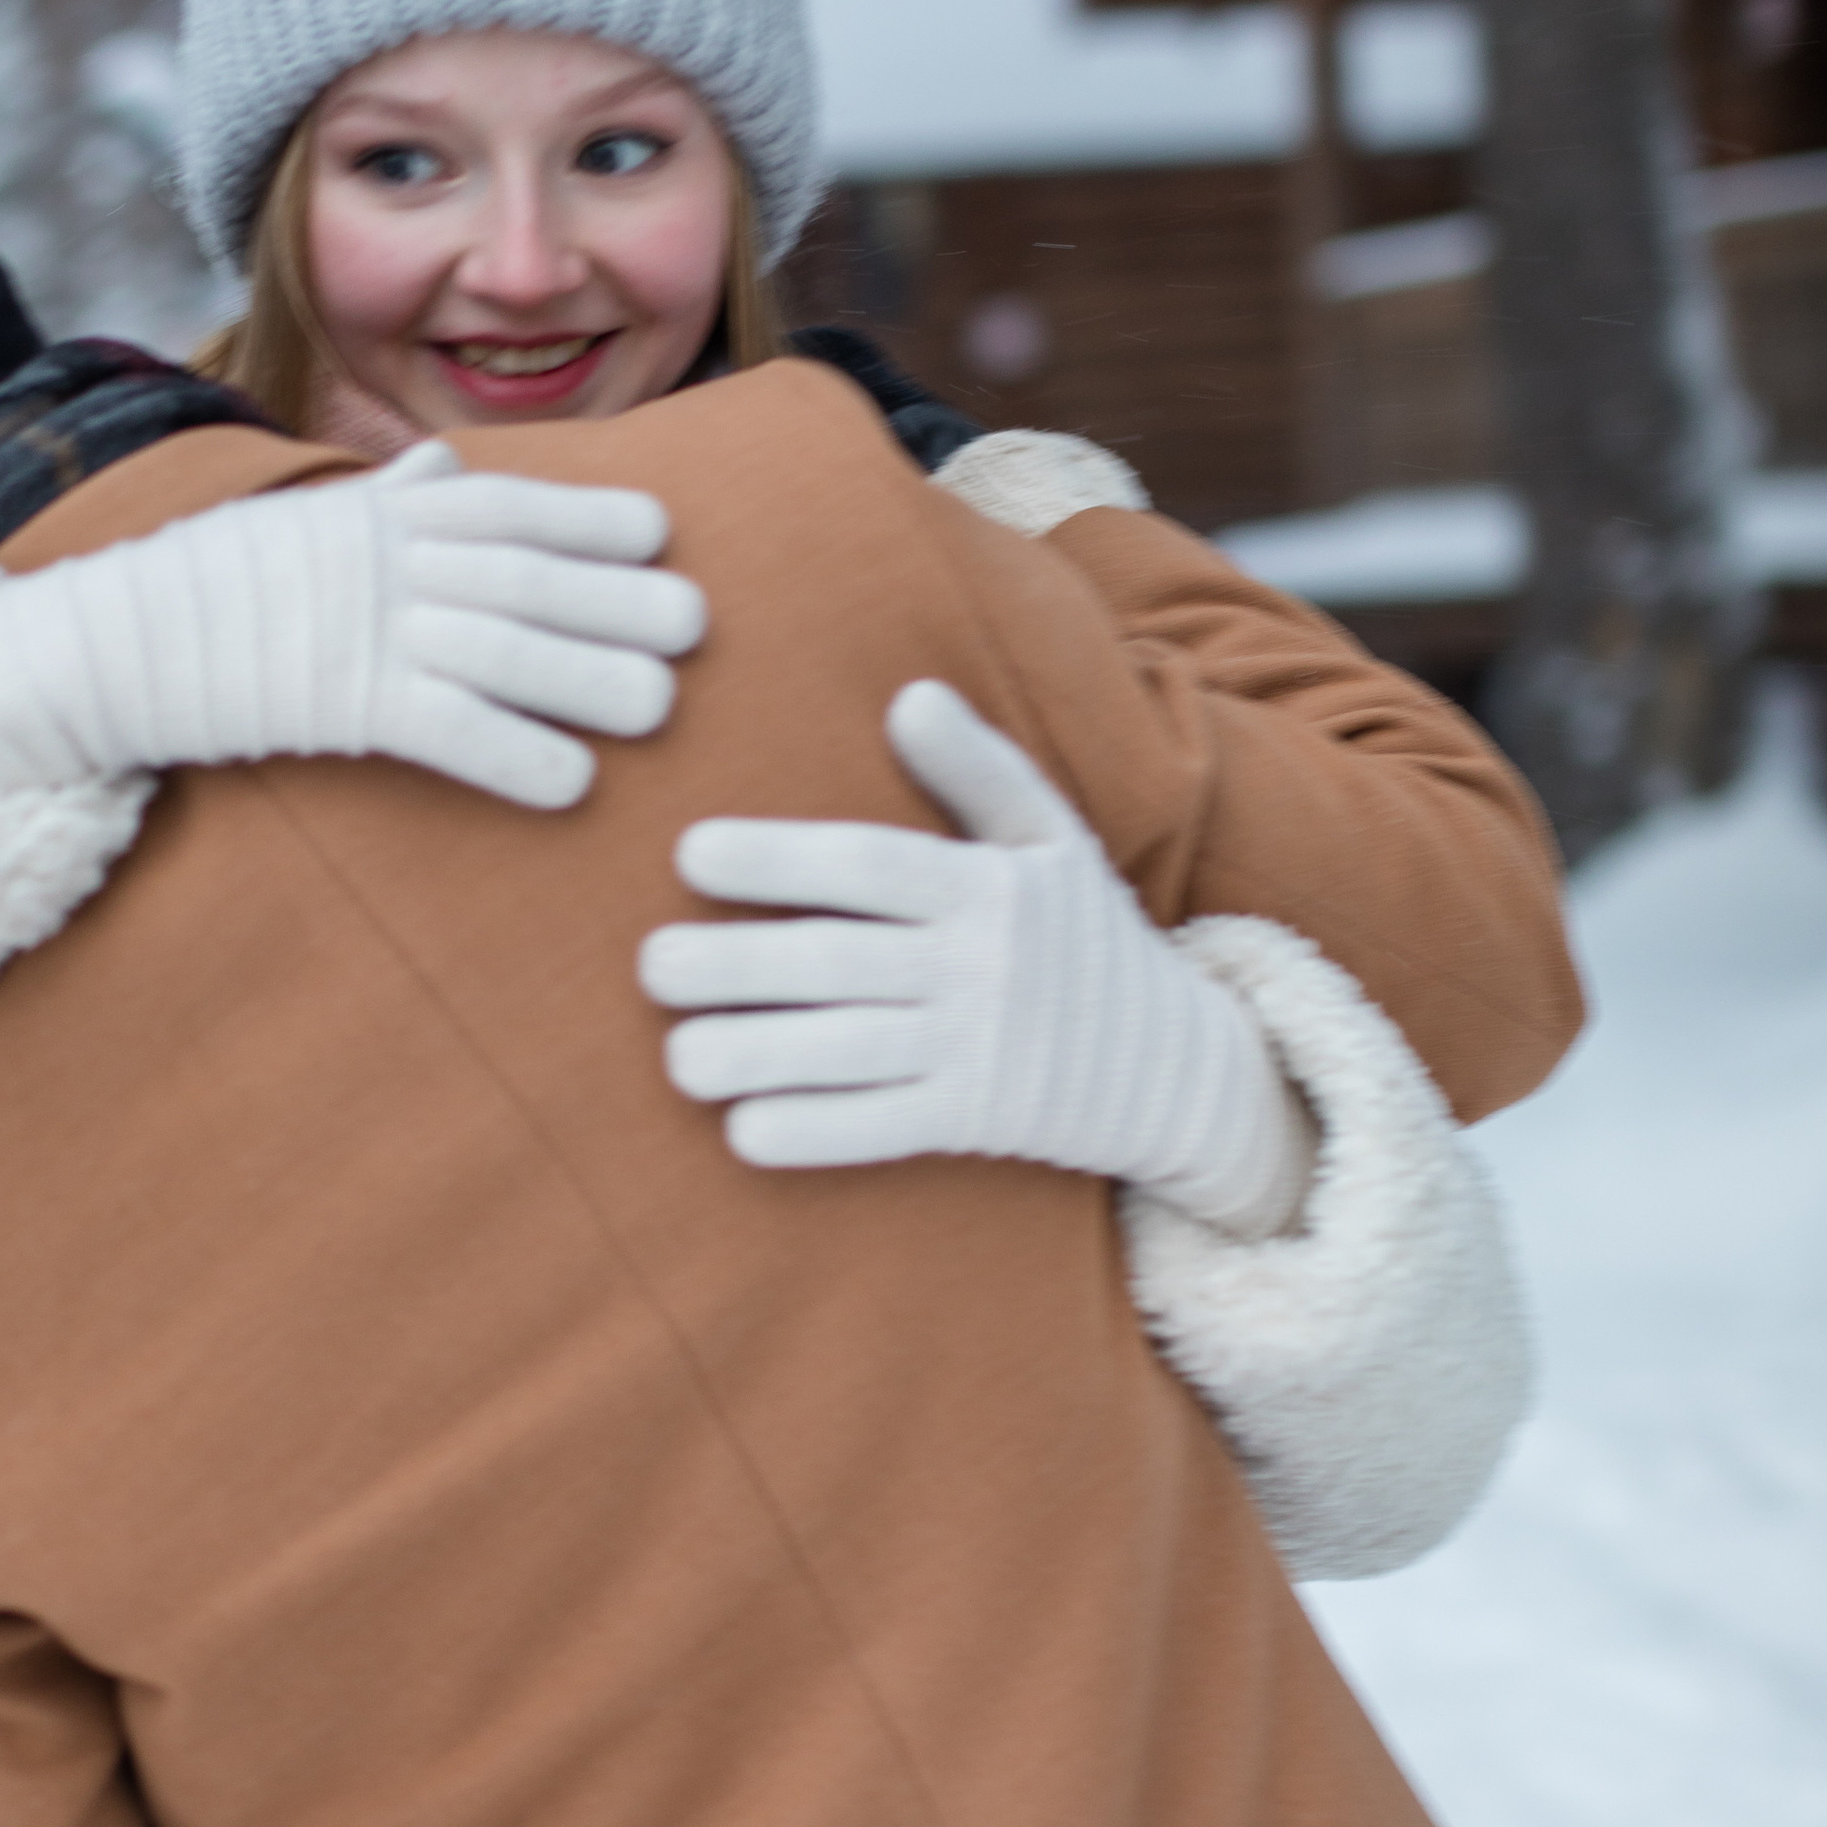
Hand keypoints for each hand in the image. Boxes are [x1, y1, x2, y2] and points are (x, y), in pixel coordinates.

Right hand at [0, 441, 707, 808]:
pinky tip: (574, 786)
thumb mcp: (302, 518)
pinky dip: (514, 757)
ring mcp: (364, 630)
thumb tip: (442, 464)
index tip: (661, 532)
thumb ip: (386, 496)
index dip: (589, 516)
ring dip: (589, 679)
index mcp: (381, 513)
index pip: (506, 505)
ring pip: (503, 650)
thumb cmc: (210, 583)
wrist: (106, 641)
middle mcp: (385, 561)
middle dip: (615, 597)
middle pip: (524, 576)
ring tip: (664, 708)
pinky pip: (446, 730)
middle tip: (697, 625)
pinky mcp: (340, 705)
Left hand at [637, 679, 1311, 1232]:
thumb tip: (909, 693)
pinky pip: (884, 1128)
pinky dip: (816, 1133)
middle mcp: (978, 968)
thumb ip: (977, 770)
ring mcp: (977, 1050)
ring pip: (849, 1051)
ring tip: (676, 1057)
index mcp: (985, 887)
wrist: (1177, 1066)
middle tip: (649, 965)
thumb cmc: (1087, 940)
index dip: (780, 857)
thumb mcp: (1052, 841)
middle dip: (739, 963)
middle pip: (840, 961)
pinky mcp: (974, 1121)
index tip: (691, 853)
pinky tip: (743, 1130)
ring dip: (759, 1055)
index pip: (869, 865)